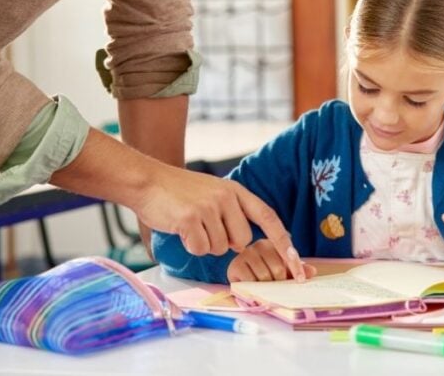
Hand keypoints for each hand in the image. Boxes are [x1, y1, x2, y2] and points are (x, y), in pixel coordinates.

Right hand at [132, 161, 305, 278]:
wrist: (147, 181)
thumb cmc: (179, 192)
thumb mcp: (213, 193)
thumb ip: (232, 213)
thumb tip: (242, 242)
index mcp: (236, 191)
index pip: (268, 217)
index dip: (283, 241)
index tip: (296, 261)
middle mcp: (227, 197)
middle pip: (242, 241)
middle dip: (225, 243)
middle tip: (205, 227)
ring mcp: (209, 207)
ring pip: (220, 248)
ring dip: (205, 244)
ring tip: (190, 224)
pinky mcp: (191, 219)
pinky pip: (200, 249)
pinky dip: (191, 245)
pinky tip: (181, 229)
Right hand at [228, 239, 317, 281]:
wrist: (243, 281)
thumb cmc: (266, 275)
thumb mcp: (284, 271)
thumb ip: (298, 270)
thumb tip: (312, 272)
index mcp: (274, 243)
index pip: (288, 256)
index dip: (295, 269)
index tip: (300, 281)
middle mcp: (259, 244)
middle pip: (277, 269)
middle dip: (279, 283)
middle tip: (275, 287)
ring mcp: (246, 254)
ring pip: (264, 277)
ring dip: (266, 288)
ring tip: (263, 287)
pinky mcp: (235, 265)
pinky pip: (250, 282)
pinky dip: (254, 290)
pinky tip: (252, 288)